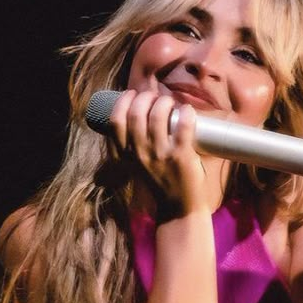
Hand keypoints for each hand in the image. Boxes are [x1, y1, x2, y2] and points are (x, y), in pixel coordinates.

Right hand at [109, 89, 207, 215]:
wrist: (178, 207)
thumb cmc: (159, 180)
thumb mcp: (136, 164)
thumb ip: (133, 144)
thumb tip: (139, 113)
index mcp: (125, 155)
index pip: (115, 121)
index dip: (123, 102)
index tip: (132, 94)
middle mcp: (139, 153)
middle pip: (136, 113)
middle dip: (145, 97)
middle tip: (154, 97)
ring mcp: (160, 155)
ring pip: (158, 116)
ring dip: (164, 102)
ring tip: (170, 103)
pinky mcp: (181, 156)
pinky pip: (183, 126)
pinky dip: (186, 113)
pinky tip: (187, 110)